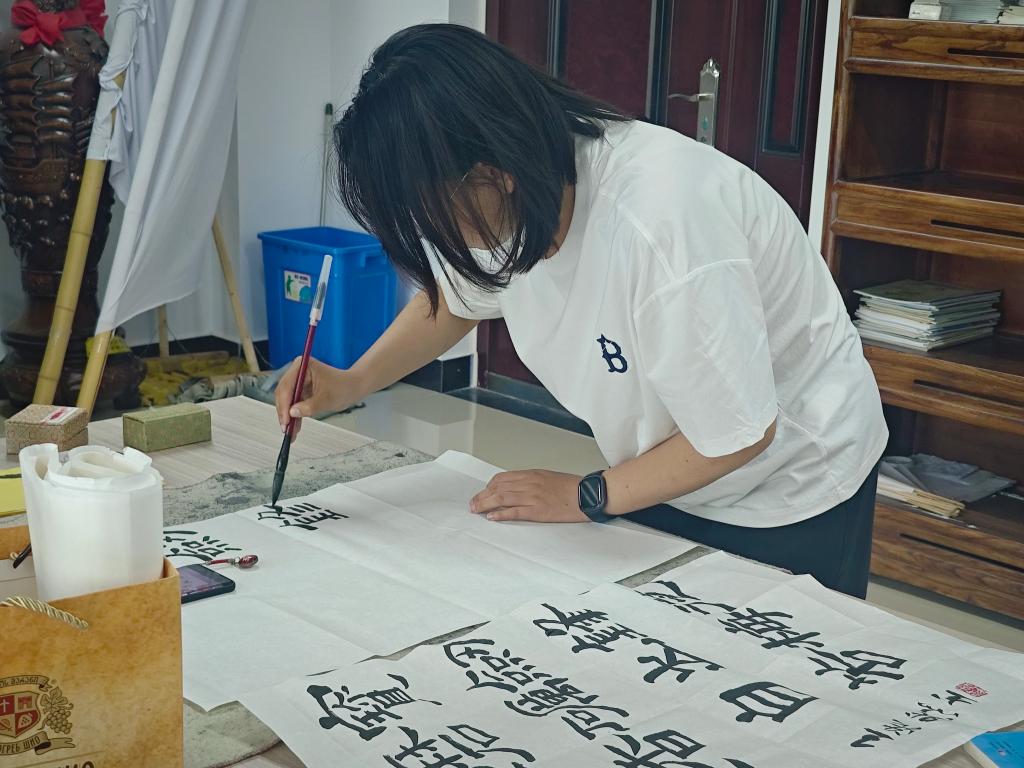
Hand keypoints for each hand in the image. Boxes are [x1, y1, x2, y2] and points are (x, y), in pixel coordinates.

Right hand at [274, 357, 363, 440]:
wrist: (353, 387)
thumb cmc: (344, 387)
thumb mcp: (326, 399)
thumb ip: (309, 407)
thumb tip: (292, 413)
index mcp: (303, 366)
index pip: (287, 386)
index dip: (284, 404)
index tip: (286, 420)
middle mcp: (298, 371)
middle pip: (283, 393)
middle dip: (284, 411)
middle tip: (286, 428)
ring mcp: (298, 380)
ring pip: (287, 400)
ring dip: (288, 416)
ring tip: (290, 432)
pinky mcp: (301, 389)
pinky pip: (293, 403)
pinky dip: (294, 415)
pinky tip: (295, 427)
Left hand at [469, 470, 586, 522]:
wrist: (588, 493)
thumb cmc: (572, 487)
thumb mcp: (549, 478)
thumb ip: (533, 481)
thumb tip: (519, 488)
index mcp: (532, 475)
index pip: (502, 478)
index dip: (488, 487)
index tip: (482, 493)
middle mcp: (529, 483)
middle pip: (498, 488)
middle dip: (482, 496)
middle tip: (472, 504)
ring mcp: (533, 497)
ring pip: (502, 498)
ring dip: (485, 504)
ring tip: (476, 511)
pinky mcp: (538, 511)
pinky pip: (514, 512)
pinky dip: (501, 514)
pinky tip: (492, 517)